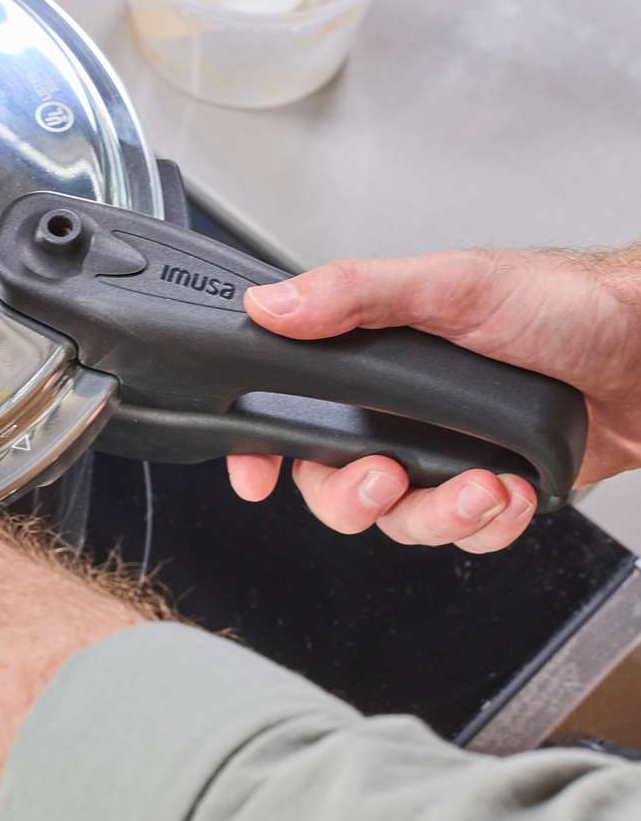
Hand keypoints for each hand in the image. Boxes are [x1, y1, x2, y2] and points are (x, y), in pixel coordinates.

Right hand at [227, 249, 640, 551]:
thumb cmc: (564, 305)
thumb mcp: (448, 285)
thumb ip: (354, 294)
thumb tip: (272, 304)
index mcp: (371, 358)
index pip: (288, 410)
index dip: (261, 449)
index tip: (255, 474)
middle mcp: (399, 410)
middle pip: (332, 485)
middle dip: (354, 497)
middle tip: (389, 477)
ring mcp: (445, 452)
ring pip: (399, 521)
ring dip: (437, 515)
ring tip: (482, 486)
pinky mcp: (492, 488)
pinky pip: (464, 535)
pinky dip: (488, 524)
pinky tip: (515, 490)